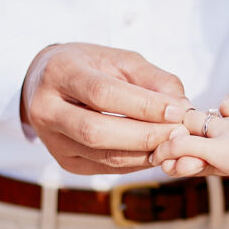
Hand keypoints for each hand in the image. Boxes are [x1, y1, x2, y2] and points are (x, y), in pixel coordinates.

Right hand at [21, 43, 190, 173]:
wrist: (50, 83)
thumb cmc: (92, 67)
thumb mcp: (122, 60)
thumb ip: (154, 80)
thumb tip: (182, 107)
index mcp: (60, 72)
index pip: (102, 94)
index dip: (143, 105)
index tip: (176, 111)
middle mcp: (46, 109)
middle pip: (97, 131)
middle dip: (145, 135)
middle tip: (180, 132)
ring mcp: (52, 140)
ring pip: (104, 156)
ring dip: (145, 153)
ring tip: (174, 143)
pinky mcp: (65, 162)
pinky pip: (107, 168)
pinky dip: (137, 162)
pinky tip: (157, 152)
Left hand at [150, 104, 228, 212]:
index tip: (219, 141)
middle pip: (215, 115)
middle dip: (196, 127)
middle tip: (181, 146)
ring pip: (195, 125)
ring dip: (177, 139)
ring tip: (164, 155)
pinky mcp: (226, 150)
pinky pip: (187, 144)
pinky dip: (171, 150)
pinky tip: (164, 162)